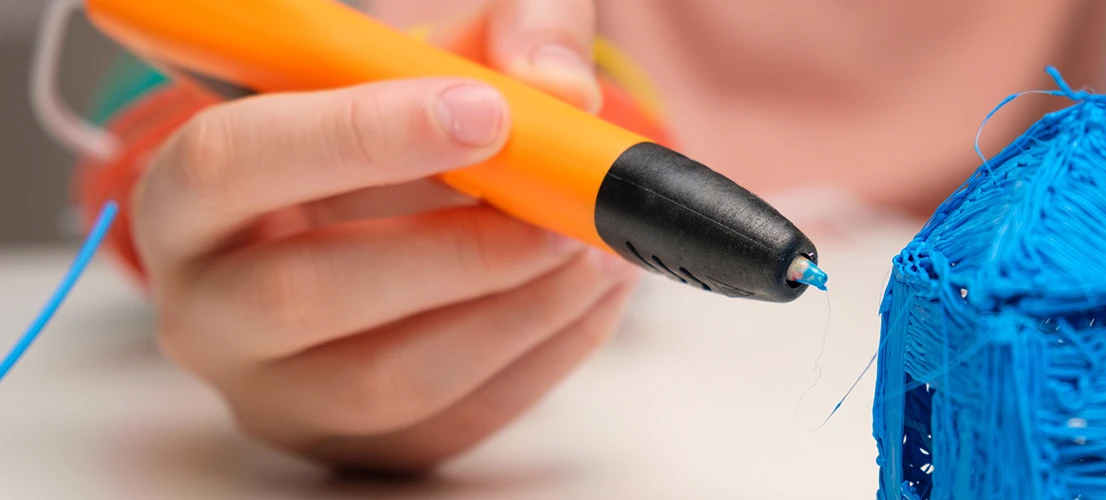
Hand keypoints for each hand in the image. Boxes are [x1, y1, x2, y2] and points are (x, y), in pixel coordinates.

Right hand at [132, 0, 637, 471]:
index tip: (483, 113)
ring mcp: (282, 397)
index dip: (355, 135)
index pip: (231, 163)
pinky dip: (545, 356)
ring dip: (516, 311)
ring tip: (594, 249)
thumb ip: (498, 38)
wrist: (383, 221)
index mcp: (188, 197)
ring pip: (392, 379)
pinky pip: (457, 420)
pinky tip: (590, 292)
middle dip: (454, 250)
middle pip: (302, 294)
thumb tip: (558, 85)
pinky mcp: (362, 449)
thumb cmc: (394, 136)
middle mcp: (208, 312)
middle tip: (557, 208)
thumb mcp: (430, 59)